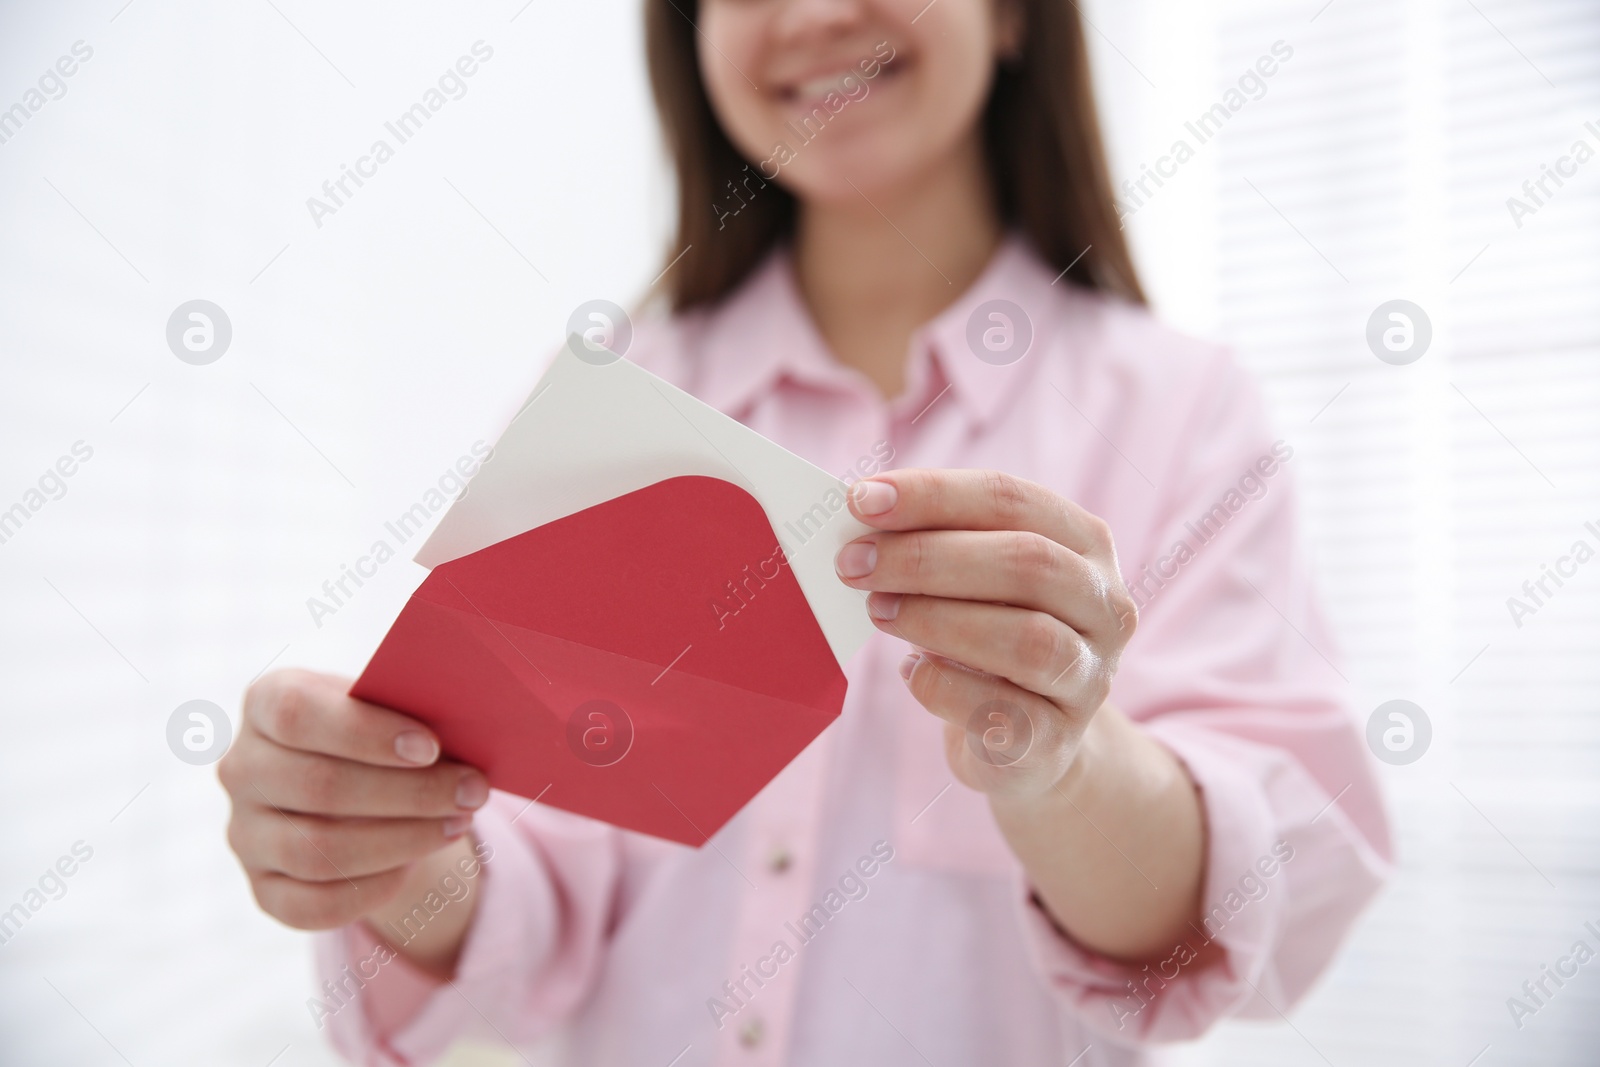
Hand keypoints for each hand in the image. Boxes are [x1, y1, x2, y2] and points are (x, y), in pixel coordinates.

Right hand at [218, 669, 488, 930]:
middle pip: (318, 786)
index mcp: (266, 702)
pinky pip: (310, 906)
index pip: (296, 714)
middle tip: (470, 793)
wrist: (364, 788)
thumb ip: (410, 709)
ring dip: (401, 841)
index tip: (431, 748)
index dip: (365, 733)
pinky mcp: (261, 889)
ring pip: (316, 851)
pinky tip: (412, 868)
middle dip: (409, 794)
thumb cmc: (383, 734)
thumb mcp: (391, 707)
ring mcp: (244, 833)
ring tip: (456, 825)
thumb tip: (466, 727)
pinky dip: (369, 890)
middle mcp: (241, 768)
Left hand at [835, 469, 1136, 798]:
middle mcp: (1105, 607)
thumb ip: (937, 546)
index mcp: (1086, 546)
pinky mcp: (1057, 742)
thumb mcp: (976, 583)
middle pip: (1026, 562)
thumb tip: (862, 523)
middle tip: (855, 563)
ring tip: (879, 611)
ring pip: (1026, 639)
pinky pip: (1000, 710)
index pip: (1012, 500)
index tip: (861, 500)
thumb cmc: (990, 639)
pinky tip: (912, 673)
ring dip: (935, 619)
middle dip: (926, 557)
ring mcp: (1090, 678)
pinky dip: (943, 686)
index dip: (934, 495)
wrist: (1029, 744)